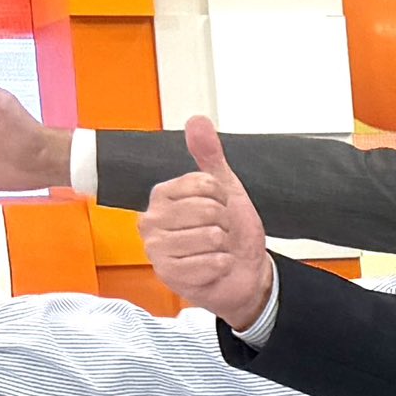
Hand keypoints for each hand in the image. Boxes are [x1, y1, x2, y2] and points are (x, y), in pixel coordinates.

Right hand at [143, 119, 275, 330]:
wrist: (243, 272)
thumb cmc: (231, 233)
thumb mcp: (225, 189)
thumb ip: (210, 156)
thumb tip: (197, 121)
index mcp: (163, 195)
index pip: (204, 183)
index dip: (223, 196)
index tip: (220, 206)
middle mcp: (151, 220)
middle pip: (208, 210)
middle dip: (225, 223)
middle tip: (220, 233)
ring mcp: (156, 248)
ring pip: (210, 236)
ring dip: (223, 246)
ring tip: (215, 249)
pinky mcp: (168, 274)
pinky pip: (211, 262)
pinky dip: (222, 265)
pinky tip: (214, 267)